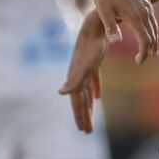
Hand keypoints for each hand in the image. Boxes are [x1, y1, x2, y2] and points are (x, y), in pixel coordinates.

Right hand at [59, 12, 109, 132]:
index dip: (79, 116)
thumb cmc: (90, 47)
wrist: (95, 26)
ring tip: (91, 119)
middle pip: (80, 101)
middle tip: (87, 131)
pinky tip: (98, 97)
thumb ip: (72, 80)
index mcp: (75, 79)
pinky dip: (95, 89)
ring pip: (86, 92)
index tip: (83, 130)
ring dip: (88, 106)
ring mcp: (85, 69)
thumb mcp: (83, 66)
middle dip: (83, 116)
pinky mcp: (93, 62)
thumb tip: (61, 93)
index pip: (76, 102)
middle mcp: (78, 76)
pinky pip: (94, 80)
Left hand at [90, 0, 158, 64]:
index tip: (139, 61)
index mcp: (135, 17)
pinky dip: (152, 26)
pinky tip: (149, 29)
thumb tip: (116, 42)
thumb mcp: (103, 12)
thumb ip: (110, 27)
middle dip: (150, 48)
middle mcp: (144, 11)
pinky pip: (152, 15)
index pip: (145, 40)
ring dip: (154, 38)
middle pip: (152, 34)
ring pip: (154, 25)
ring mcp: (146, 4)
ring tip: (152, 48)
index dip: (143, 53)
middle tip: (146, 58)